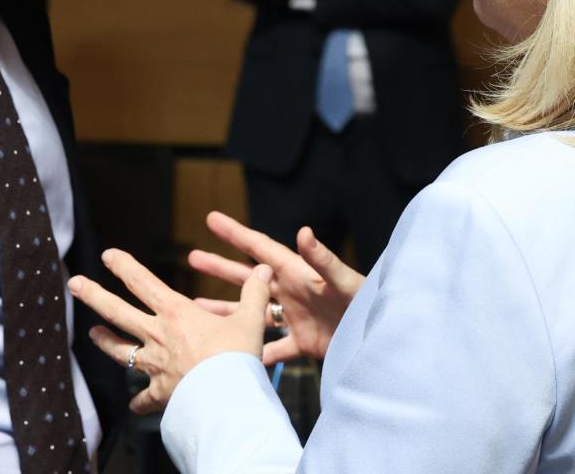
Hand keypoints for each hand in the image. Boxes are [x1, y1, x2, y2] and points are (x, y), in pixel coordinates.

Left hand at [69, 249, 273, 414]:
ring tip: (91, 335)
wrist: (226, 399)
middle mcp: (157, 335)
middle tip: (74, 284)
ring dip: (105, 342)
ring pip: (119, 351)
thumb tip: (264, 269)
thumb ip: (254, 293)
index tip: (108, 255)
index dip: (124, 266)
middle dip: (93, 295)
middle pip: (116, 311)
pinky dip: (138, 402)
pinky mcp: (159, 392)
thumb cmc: (236, 357)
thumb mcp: (250, 320)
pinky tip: (133, 406)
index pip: (142, 282)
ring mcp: (154, 365)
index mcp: (175, 313)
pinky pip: (143, 398)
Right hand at [187, 212, 364, 363]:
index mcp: (297, 272)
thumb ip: (323, 259)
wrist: (382, 339)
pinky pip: (272, 347)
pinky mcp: (304, 342)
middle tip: (192, 258)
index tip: (212, 218)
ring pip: (252, 312)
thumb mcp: (343, 280)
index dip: (236, 233)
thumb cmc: (368, 303)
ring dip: (227, 310)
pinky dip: (254, 352)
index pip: (260, 248)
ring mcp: (296, 317)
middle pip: (249, 278)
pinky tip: (232, 356)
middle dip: (221, 268)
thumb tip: (304, 232)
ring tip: (198, 307)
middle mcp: (292, 292)